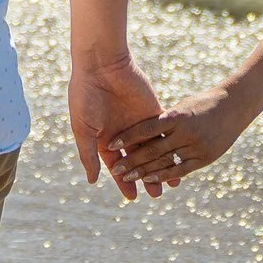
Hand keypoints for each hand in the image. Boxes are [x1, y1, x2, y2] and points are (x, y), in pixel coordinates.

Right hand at [67, 49, 161, 194]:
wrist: (101, 64)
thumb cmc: (85, 95)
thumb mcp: (83, 128)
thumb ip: (88, 155)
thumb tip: (92, 181)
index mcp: (105, 138)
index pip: (117, 165)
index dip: (124, 181)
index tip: (132, 197)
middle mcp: (124, 133)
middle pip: (138, 161)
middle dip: (146, 177)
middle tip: (156, 195)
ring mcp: (140, 122)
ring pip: (154, 149)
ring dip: (162, 165)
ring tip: (173, 183)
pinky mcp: (154, 111)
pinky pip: (165, 132)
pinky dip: (171, 145)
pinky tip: (179, 157)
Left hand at [103, 86, 256, 195]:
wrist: (236, 105)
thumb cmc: (204, 102)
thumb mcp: (182, 106)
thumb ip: (164, 120)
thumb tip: (141, 133)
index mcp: (178, 115)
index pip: (147, 128)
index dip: (128, 137)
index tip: (110, 144)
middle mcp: (186, 132)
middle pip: (153, 149)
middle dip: (132, 160)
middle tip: (115, 170)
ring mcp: (197, 146)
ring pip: (165, 162)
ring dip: (144, 172)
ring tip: (126, 178)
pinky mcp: (205, 158)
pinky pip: (181, 169)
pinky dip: (165, 176)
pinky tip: (151, 180)